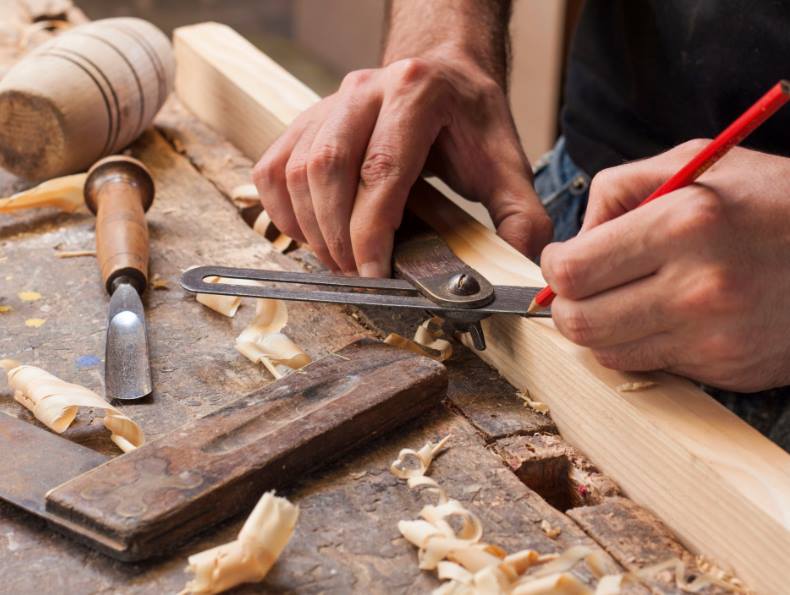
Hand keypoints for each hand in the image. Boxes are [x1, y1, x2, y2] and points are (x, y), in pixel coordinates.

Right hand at [252, 51, 551, 276]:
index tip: (374, 272)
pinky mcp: (306, 121)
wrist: (440, 71)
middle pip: (327, 169)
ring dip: (310, 227)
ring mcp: (329, 103)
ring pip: (295, 170)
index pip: (381, 169)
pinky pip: (274, 167)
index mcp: (417, 92)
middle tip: (356, 274)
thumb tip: (528, 267)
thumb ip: (520, 214)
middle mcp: (364, 90)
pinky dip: (283, 209)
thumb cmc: (468, 117)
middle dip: (337, 235)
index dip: (371, 230)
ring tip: (338, 260)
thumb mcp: (505, 159)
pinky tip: (308, 233)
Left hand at [540, 141, 789, 390]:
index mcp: (685, 224)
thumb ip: (619, 190)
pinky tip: (663, 316)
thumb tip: (572, 240)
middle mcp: (698, 288)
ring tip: (621, 298)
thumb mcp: (696, 161)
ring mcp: (715, 338)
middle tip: (579, 287)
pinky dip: (642, 344)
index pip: (573, 271)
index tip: (562, 258)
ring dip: (600, 328)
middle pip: (580, 324)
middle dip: (565, 305)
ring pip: (608, 353)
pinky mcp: (728, 369)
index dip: (554, 267)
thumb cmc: (770, 199)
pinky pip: (652, 366)